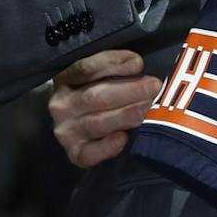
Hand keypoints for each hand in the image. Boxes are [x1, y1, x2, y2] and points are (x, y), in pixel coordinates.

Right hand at [50, 49, 158, 168]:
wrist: (82, 130)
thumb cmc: (100, 96)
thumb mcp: (101, 77)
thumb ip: (116, 70)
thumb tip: (140, 64)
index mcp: (66, 79)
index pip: (87, 69)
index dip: (113, 64)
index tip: (138, 63)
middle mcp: (62, 105)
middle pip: (95, 96)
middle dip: (129, 90)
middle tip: (154, 87)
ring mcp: (67, 131)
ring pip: (97, 123)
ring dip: (125, 115)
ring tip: (147, 108)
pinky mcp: (75, 154)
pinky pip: (90, 154)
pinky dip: (106, 147)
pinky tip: (123, 139)